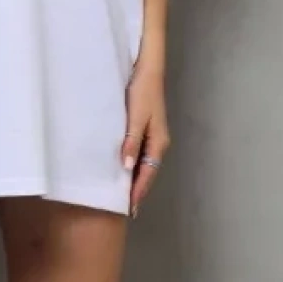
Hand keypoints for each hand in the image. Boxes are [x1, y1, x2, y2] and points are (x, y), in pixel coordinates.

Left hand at [121, 62, 170, 218]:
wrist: (148, 71)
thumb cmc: (142, 93)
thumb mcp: (135, 117)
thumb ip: (131, 141)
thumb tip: (127, 166)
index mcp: (158, 143)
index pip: (147, 173)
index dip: (138, 191)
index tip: (129, 209)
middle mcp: (158, 143)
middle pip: (147, 173)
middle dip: (138, 190)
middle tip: (125, 210)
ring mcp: (153, 137)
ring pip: (144, 165)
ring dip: (135, 180)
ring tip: (124, 197)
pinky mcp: (146, 131)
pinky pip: (140, 155)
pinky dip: (134, 167)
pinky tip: (124, 171)